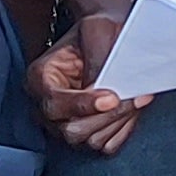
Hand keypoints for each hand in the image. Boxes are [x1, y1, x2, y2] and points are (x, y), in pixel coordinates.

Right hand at [28, 9, 152, 152]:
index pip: (55, 103)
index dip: (83, 104)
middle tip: (133, 98)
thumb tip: (100, 90)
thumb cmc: (99, 29)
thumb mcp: (97, 31)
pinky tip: (130, 112)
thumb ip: (96, 61)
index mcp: (40, 77)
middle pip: (70, 130)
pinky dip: (121, 132)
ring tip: (135, 100)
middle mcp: (46, 105)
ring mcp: (63, 123)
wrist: (108, 35)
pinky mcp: (85, 132)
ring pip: (88, 141)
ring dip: (116, 123)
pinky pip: (103, 146)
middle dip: (106, 116)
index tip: (111, 97)